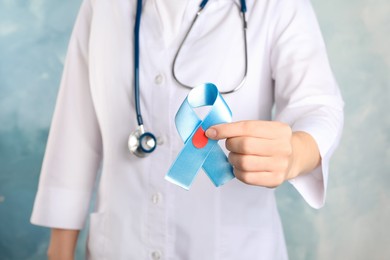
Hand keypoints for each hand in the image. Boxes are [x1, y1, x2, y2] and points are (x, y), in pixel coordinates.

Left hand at [205, 121, 319, 187]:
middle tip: (230, 145)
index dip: (226, 129)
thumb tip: (212, 132)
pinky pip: (246, 177)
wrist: (294, 157)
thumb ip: (240, 129)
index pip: (247, 127)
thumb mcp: (262, 129)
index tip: (211, 132)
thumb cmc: (271, 142)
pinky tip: (240, 167)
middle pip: (245, 145)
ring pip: (244, 163)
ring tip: (235, 156)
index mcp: (279, 130)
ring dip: (232, 159)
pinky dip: (237, 172)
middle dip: (230, 145)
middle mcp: (283, 147)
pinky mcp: (275, 180)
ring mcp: (280, 165)